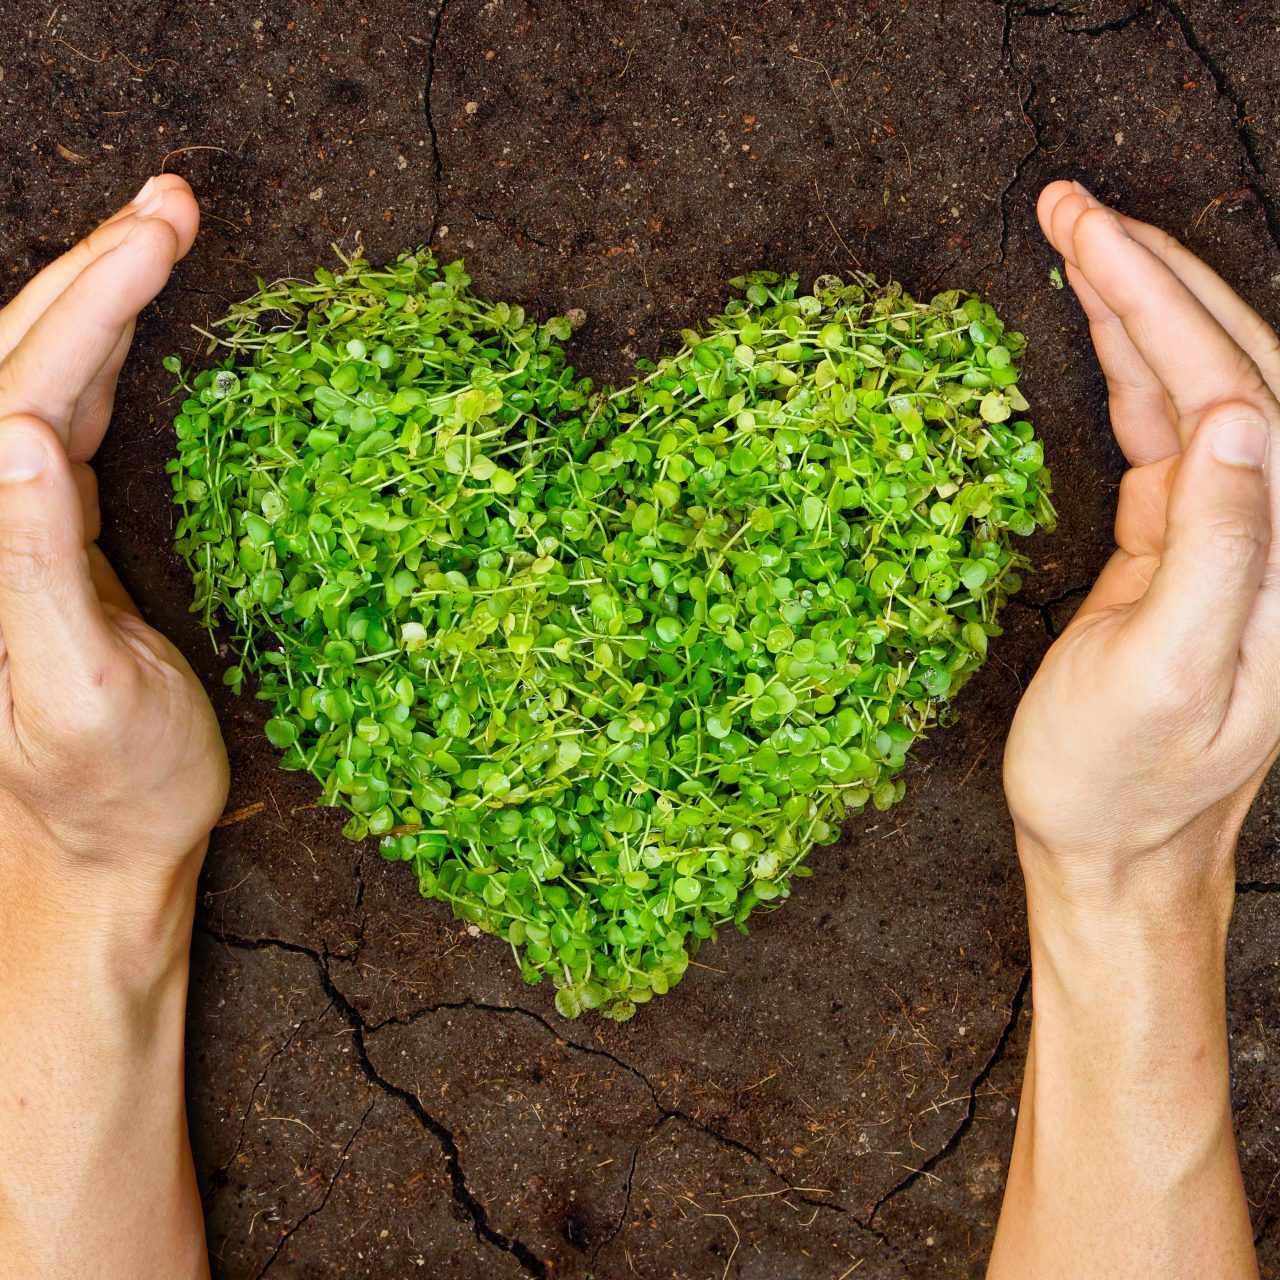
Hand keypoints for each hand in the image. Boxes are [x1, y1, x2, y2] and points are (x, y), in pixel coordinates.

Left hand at [0, 174, 225, 910]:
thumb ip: (34, 568)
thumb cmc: (109, 781)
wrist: (106, 838)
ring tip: (164, 231)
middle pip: (21, 356)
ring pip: (44, 374)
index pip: (26, 388)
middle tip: (174, 201)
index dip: (92, 302)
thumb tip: (21, 436)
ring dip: (101, 294)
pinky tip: (140, 320)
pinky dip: (110, 352)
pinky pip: (77, 416)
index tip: (164, 237)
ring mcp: (18, 521)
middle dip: (95, 268)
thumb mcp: (81, 689)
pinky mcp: (57, 534)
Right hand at [1004, 181, 1279, 918]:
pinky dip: (1127, 366)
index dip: (1158, 303)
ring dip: (1136, 305)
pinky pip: (1161, 427)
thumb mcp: (1162, 677)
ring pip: (1196, 381)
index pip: (1236, 389)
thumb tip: (1231, 420)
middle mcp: (1275, 529)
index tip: (1086, 234)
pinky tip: (1097, 325)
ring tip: (1071, 237)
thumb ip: (1213, 552)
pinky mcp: (1179, 540)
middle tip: (1067, 206)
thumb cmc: (1122, 778)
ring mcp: (1229, 529)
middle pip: (1232, 360)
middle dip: (1149, 273)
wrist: (1111, 843)